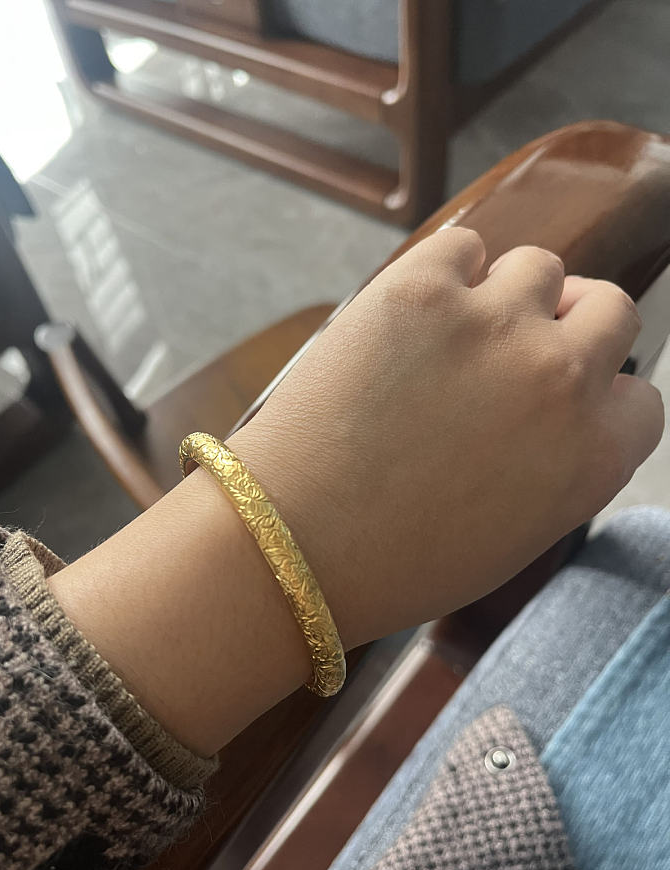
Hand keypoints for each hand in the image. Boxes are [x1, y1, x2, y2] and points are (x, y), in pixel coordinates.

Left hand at [230, 228, 663, 647]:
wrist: (298, 542)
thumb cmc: (396, 557)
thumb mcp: (514, 534)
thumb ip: (559, 465)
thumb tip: (561, 410)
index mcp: (594, 455)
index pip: (638, 396)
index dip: (597, 393)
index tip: (558, 396)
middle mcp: (563, 379)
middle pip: (607, 308)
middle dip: (567, 326)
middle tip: (515, 347)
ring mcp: (496, 323)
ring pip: (538, 267)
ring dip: (504, 296)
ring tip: (449, 338)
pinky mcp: (424, 287)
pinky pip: (463, 247)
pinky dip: (444, 273)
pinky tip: (409, 317)